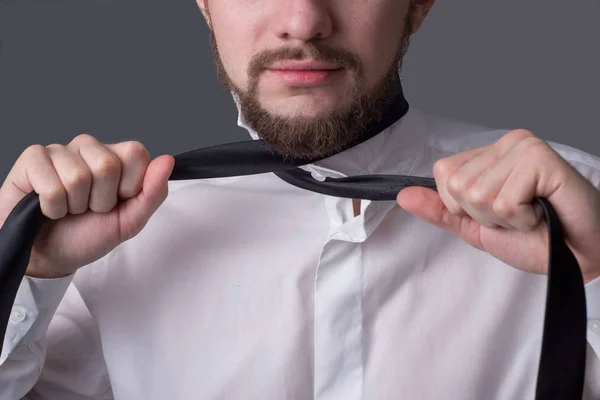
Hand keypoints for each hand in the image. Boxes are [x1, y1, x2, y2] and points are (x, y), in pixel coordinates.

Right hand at [0, 134, 174, 278]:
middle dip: (100, 200)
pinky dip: (52, 207)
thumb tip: (167, 160)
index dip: (129, 186)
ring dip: (74, 205)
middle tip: (89, 209)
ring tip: (69, 209)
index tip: (118, 201)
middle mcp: (89, 148)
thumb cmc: (89, 235)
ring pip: (78, 176)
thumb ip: (153, 192)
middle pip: (107, 165)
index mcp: (116, 158)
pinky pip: (51, 184)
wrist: (50, 255)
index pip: (136, 153)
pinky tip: (49, 207)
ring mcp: (60, 151)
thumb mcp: (130, 221)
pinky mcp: (33, 159)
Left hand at [396, 129, 599, 283]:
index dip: (463, 205)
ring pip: (477, 194)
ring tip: (532, 215)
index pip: (442, 174)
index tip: (498, 212)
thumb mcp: (477, 228)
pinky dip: (521, 218)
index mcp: (489, 154)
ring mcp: (524, 148)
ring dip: (504, 218)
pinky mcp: (541, 159)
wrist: (578, 259)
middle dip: (484, 215)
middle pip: (457, 185)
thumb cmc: (536, 241)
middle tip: (519, 216)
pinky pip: (503, 200)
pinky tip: (542, 212)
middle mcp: (506, 144)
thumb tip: (402, 195)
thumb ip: (441, 210)